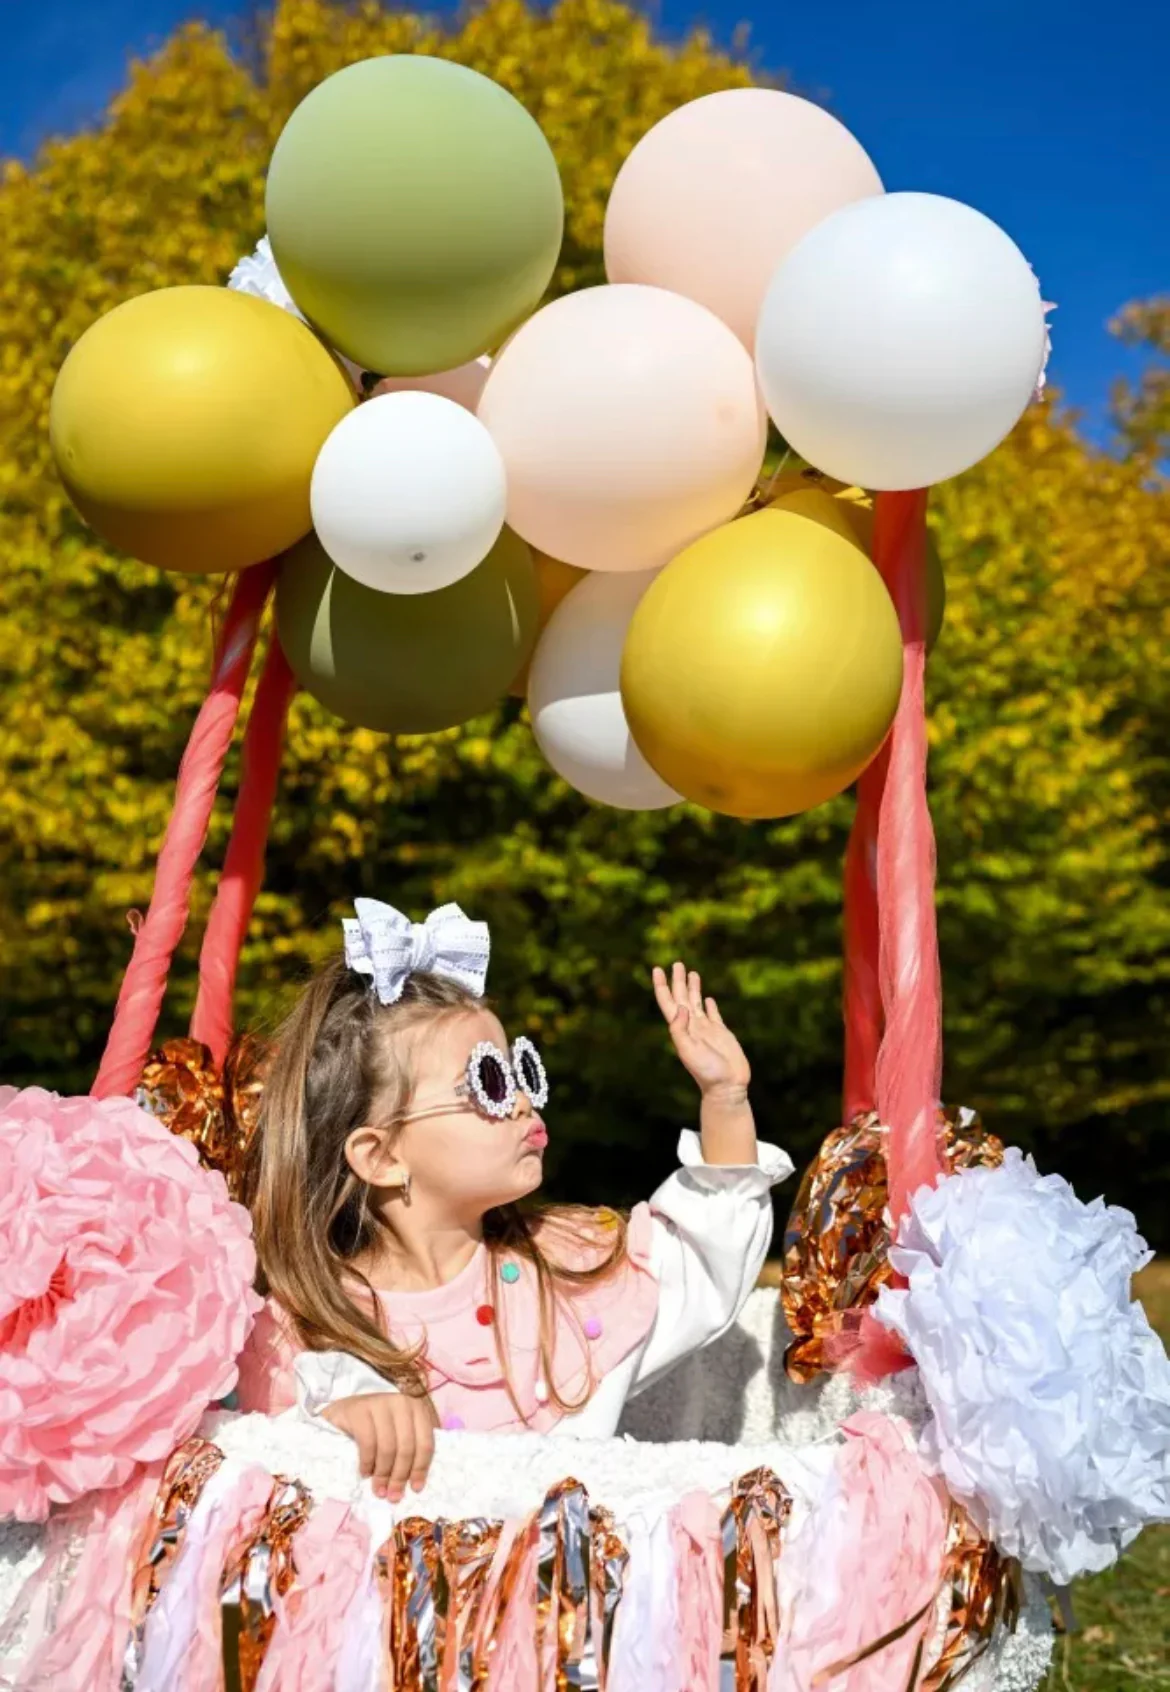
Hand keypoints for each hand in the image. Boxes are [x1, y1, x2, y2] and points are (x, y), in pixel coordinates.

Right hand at [322, 1391, 438, 1502]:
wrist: (344, 1411)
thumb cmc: (376, 1427)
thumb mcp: (397, 1434)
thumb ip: (409, 1450)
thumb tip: (415, 1486)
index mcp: (417, 1409)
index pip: (425, 1443)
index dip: (421, 1468)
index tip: (415, 1489)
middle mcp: (401, 1403)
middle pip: (406, 1447)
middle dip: (400, 1476)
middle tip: (393, 1496)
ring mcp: (379, 1403)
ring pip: (388, 1447)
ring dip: (383, 1473)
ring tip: (378, 1489)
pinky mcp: (359, 1409)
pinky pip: (367, 1442)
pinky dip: (367, 1462)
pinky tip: (365, 1473)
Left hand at [652, 962, 750, 1098]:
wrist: (727, 1087)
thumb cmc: (707, 1072)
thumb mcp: (689, 1052)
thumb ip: (681, 1030)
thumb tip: (680, 1008)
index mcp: (681, 1029)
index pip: (669, 1003)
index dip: (662, 986)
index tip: (657, 969)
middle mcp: (692, 1026)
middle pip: (682, 998)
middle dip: (678, 981)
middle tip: (676, 963)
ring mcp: (706, 1029)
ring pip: (696, 1003)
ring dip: (693, 988)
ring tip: (691, 972)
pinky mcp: (721, 1033)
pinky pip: (713, 1015)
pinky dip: (709, 1005)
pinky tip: (707, 998)